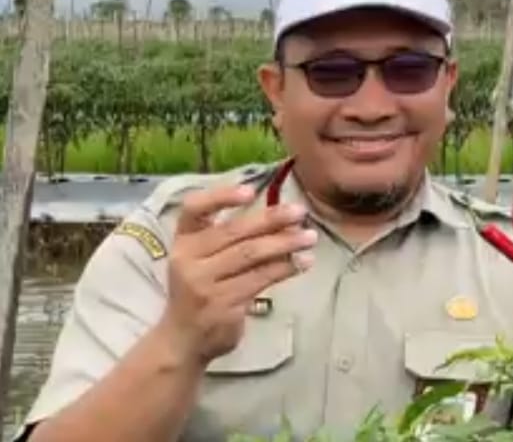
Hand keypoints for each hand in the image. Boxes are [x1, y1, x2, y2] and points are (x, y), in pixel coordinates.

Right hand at [154, 183, 316, 365]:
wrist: (183, 339)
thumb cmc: (201, 289)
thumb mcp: (203, 259)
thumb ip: (232, 237)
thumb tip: (284, 216)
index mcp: (183, 241)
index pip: (194, 209)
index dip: (221, 197)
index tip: (251, 191)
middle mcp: (188, 260)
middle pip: (234, 232)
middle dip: (271, 219)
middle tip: (301, 212)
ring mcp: (203, 284)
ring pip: (251, 255)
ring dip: (286, 243)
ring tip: (310, 237)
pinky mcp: (222, 305)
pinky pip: (260, 279)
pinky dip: (285, 267)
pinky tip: (303, 262)